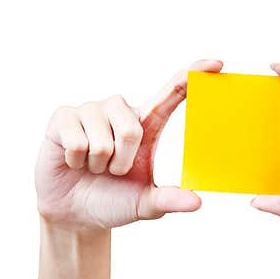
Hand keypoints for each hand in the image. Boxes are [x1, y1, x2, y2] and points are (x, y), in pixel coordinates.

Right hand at [35, 59, 222, 229]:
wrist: (75, 214)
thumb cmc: (114, 201)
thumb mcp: (146, 205)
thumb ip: (169, 200)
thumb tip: (197, 202)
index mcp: (146, 124)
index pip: (172, 93)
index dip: (191, 76)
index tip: (216, 64)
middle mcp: (120, 110)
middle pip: (132, 128)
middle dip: (121, 160)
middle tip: (113, 170)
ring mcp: (91, 111)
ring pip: (103, 138)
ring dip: (98, 163)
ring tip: (93, 165)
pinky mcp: (63, 117)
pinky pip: (77, 141)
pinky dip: (76, 161)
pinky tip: (73, 161)